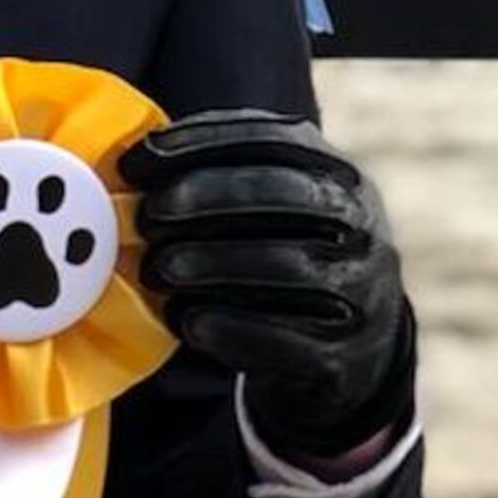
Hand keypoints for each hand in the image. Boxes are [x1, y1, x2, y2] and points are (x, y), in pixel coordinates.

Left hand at [116, 107, 412, 449]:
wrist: (355, 357)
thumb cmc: (290, 265)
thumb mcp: (279, 214)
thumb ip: (224, 181)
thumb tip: (135, 160)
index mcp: (338, 176)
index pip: (273, 140)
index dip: (199, 144)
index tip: (136, 163)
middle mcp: (361, 225)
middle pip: (285, 194)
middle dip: (208, 197)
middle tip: (149, 213)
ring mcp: (362, 290)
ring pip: (287, 266)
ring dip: (212, 263)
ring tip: (158, 269)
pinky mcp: (343, 354)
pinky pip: (285, 338)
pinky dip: (231, 327)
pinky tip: (188, 320)